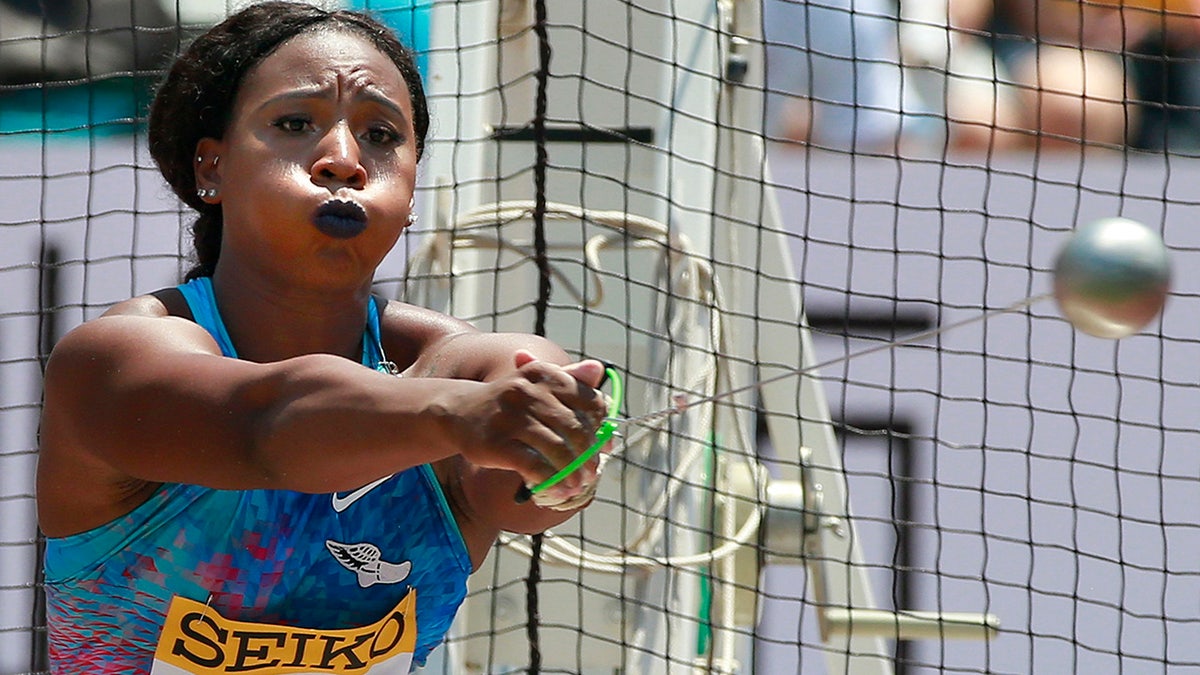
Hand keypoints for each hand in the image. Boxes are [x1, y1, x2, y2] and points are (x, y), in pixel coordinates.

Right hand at [447, 350, 608, 504]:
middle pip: (575, 429)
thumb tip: (600, 369)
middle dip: (588, 455)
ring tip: (578, 485)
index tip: (601, 445)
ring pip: (558, 449)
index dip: (599, 427)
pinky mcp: (497, 443)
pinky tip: (556, 489)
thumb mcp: (537, 384)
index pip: (588, 401)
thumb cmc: (509, 403)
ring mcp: (511, 417)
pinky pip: (534, 465)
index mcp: (544, 374)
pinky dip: (551, 480)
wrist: (459, 412)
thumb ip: (570, 378)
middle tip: (592, 472)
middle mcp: (528, 391)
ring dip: (573, 472)